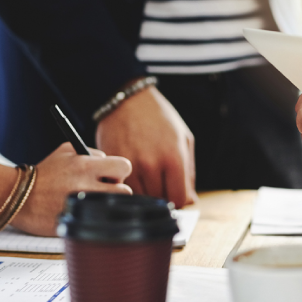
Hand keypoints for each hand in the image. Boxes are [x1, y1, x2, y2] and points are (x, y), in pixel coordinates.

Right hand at [11, 143, 133, 235]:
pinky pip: (100, 221)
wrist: (17, 196)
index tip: (110, 175)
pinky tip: (83, 213)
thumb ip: (91, 153)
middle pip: (125, 190)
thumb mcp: (65, 151)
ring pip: (115, 208)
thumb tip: (110, 162)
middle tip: (103, 190)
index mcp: (85, 165)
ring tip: (92, 202)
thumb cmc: (44, 173)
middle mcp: (86, 185)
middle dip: (117, 189)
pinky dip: (95, 217)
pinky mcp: (77, 224)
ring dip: (107, 204)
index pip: (124, 166)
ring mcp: (83, 207)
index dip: (119, 171)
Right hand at [95, 85, 194, 207]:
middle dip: (162, 197)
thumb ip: (189, 173)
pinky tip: (131, 174)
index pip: (178, 199)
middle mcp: (151, 164)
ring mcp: (129, 165)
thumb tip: (190, 201)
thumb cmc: (159, 118)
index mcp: (173, 157)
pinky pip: (120, 187)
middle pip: (159, 200)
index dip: (179, 201)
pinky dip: (126, 186)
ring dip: (144, 193)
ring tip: (146, 178)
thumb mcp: (184, 140)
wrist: (128, 99)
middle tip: (161, 185)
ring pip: (139, 197)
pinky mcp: (111, 164)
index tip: (176, 195)